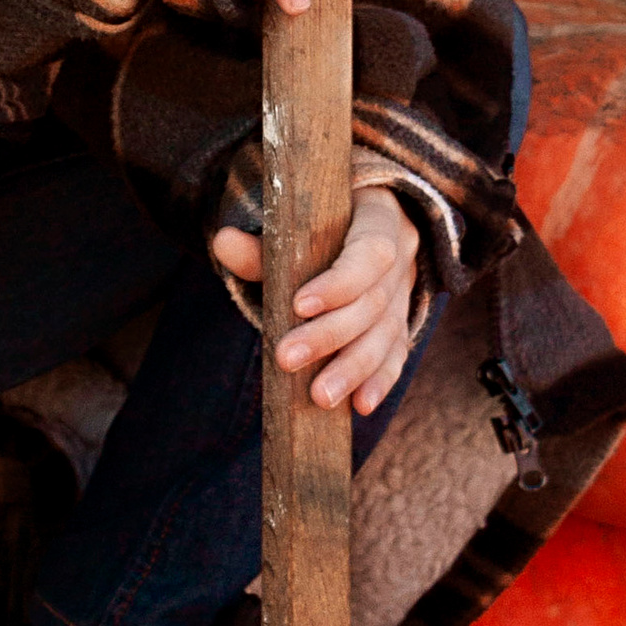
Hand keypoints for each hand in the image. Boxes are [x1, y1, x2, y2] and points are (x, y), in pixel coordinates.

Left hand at [212, 185, 421, 415]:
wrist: (356, 231)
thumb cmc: (318, 229)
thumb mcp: (294, 228)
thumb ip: (261, 244)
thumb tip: (223, 242)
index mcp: (380, 219)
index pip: (369, 253)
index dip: (338, 283)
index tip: (298, 306)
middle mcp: (400, 260)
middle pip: (372, 303)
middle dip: (329, 335)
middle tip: (287, 359)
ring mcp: (403, 296)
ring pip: (386, 336)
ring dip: (353, 369)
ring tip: (321, 397)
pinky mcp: (399, 327)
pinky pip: (395, 356)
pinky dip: (379, 382)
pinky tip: (361, 405)